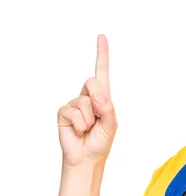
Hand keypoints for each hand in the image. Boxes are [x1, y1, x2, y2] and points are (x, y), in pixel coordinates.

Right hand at [57, 34, 117, 166]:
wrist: (86, 158)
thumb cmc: (100, 142)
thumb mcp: (112, 125)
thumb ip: (108, 108)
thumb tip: (96, 96)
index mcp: (103, 97)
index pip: (102, 72)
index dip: (101, 54)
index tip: (101, 37)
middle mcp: (88, 97)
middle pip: (93, 82)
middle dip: (98, 101)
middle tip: (97, 119)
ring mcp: (74, 103)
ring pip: (84, 101)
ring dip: (90, 119)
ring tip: (88, 129)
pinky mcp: (64, 112)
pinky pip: (73, 112)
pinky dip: (80, 125)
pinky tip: (78, 131)